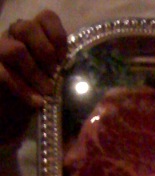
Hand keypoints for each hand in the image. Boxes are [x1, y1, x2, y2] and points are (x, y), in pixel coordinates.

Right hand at [0, 10, 66, 141]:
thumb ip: (62, 69)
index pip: (46, 18)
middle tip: (54, 75)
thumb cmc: (39, 93)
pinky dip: (23, 89)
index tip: (64, 60)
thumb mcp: (55, 79)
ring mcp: (0, 51)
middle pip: (27, 28)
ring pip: (15, 50)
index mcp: (34, 34)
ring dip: (35, 73)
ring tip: (47, 91)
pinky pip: (3, 74)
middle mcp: (14, 36)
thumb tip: (80, 73)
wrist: (15, 113)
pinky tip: (37, 102)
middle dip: (45, 53)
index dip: (58, 36)